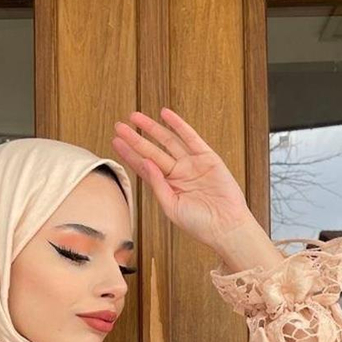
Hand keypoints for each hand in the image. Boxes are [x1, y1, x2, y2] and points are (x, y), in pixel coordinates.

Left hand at [110, 107, 252, 248]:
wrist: (226, 227)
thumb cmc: (199, 224)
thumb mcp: (171, 207)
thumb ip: (157, 185)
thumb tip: (145, 163)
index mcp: (167, 187)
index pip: (144, 167)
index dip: (129, 154)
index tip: (115, 142)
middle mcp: (178, 174)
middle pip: (152, 152)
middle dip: (135, 138)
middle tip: (119, 126)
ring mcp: (192, 164)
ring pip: (168, 141)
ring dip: (152, 128)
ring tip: (135, 117)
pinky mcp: (208, 158)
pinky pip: (191, 138)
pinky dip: (178, 125)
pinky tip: (165, 114)